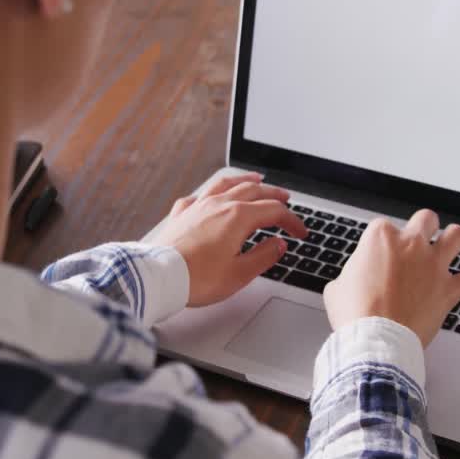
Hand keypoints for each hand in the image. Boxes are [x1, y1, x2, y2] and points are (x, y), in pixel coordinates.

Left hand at [148, 172, 308, 306]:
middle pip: (253, 191)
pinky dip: (212, 192)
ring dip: (245, 180)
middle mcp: (218, 205)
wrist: (158, 278)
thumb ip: (264, 256)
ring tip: (256, 179)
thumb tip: (278, 245)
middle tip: (286, 198)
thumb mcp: (240, 274)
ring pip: (226, 184)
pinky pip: (200, 195)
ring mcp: (198, 206)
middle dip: (273, 194)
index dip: (292, 221)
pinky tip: (212, 196)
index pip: (273, 212)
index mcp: (237, 217)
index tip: (300, 232)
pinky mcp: (181, 214)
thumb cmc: (197, 279)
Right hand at [323, 209, 459, 346]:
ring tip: (452, 242)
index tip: (379, 257)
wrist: (375, 340)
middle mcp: (411, 245)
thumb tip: (353, 282)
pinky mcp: (448, 290)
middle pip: (425, 219)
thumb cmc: (355, 315)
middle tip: (418, 239)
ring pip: (455, 236)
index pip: (383, 227)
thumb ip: (351, 276)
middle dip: (423, 228)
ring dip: (454, 238)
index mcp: (380, 237)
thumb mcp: (337, 288)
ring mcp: (433, 265)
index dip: (382, 242)